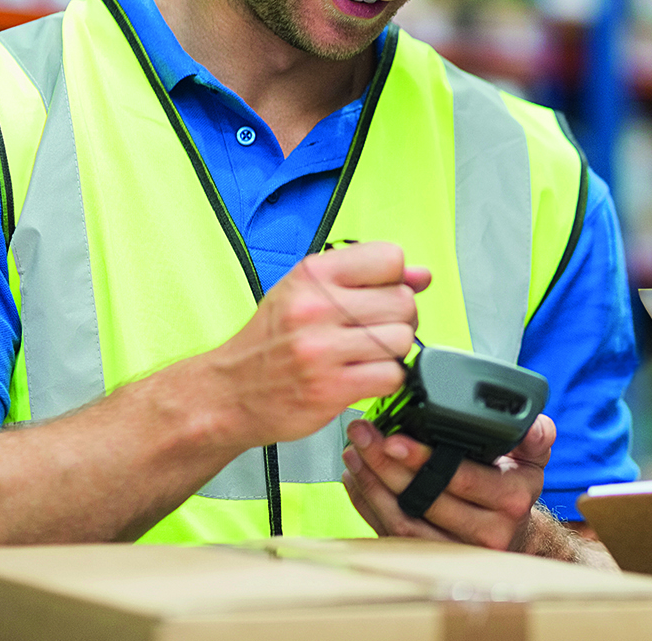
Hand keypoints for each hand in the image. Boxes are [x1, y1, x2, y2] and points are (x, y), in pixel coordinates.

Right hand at [197, 242, 427, 449]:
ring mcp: (322, 349)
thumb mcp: (308, 294)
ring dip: (393, 352)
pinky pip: (392, 376)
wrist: (227, 393)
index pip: (391, 258)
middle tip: (375, 331)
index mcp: (312, 275)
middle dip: (400, 319)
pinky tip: (363, 377)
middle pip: (403, 302)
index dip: (395, 279)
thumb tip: (423, 276)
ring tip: (366, 356)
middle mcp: (316, 307)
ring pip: (402, 340)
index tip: (379, 295)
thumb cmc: (271, 341)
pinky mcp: (330, 388)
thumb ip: (368, 278)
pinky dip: (386, 379)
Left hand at [340, 415, 564, 554]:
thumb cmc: (514, 486)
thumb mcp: (532, 457)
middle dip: (386, 466)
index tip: (392, 438)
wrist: (515, 534)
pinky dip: (368, 505)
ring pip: (403, 523)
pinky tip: (357, 478)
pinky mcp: (430, 560)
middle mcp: (487, 531)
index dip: (423, 459)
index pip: (461, 478)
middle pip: (424, 500)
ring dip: (372, 485)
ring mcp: (456, 552)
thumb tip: (530, 423)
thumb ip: (533, 435)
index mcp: (511, 498)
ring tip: (355, 452)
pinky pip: (392, 535)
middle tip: (363, 436)